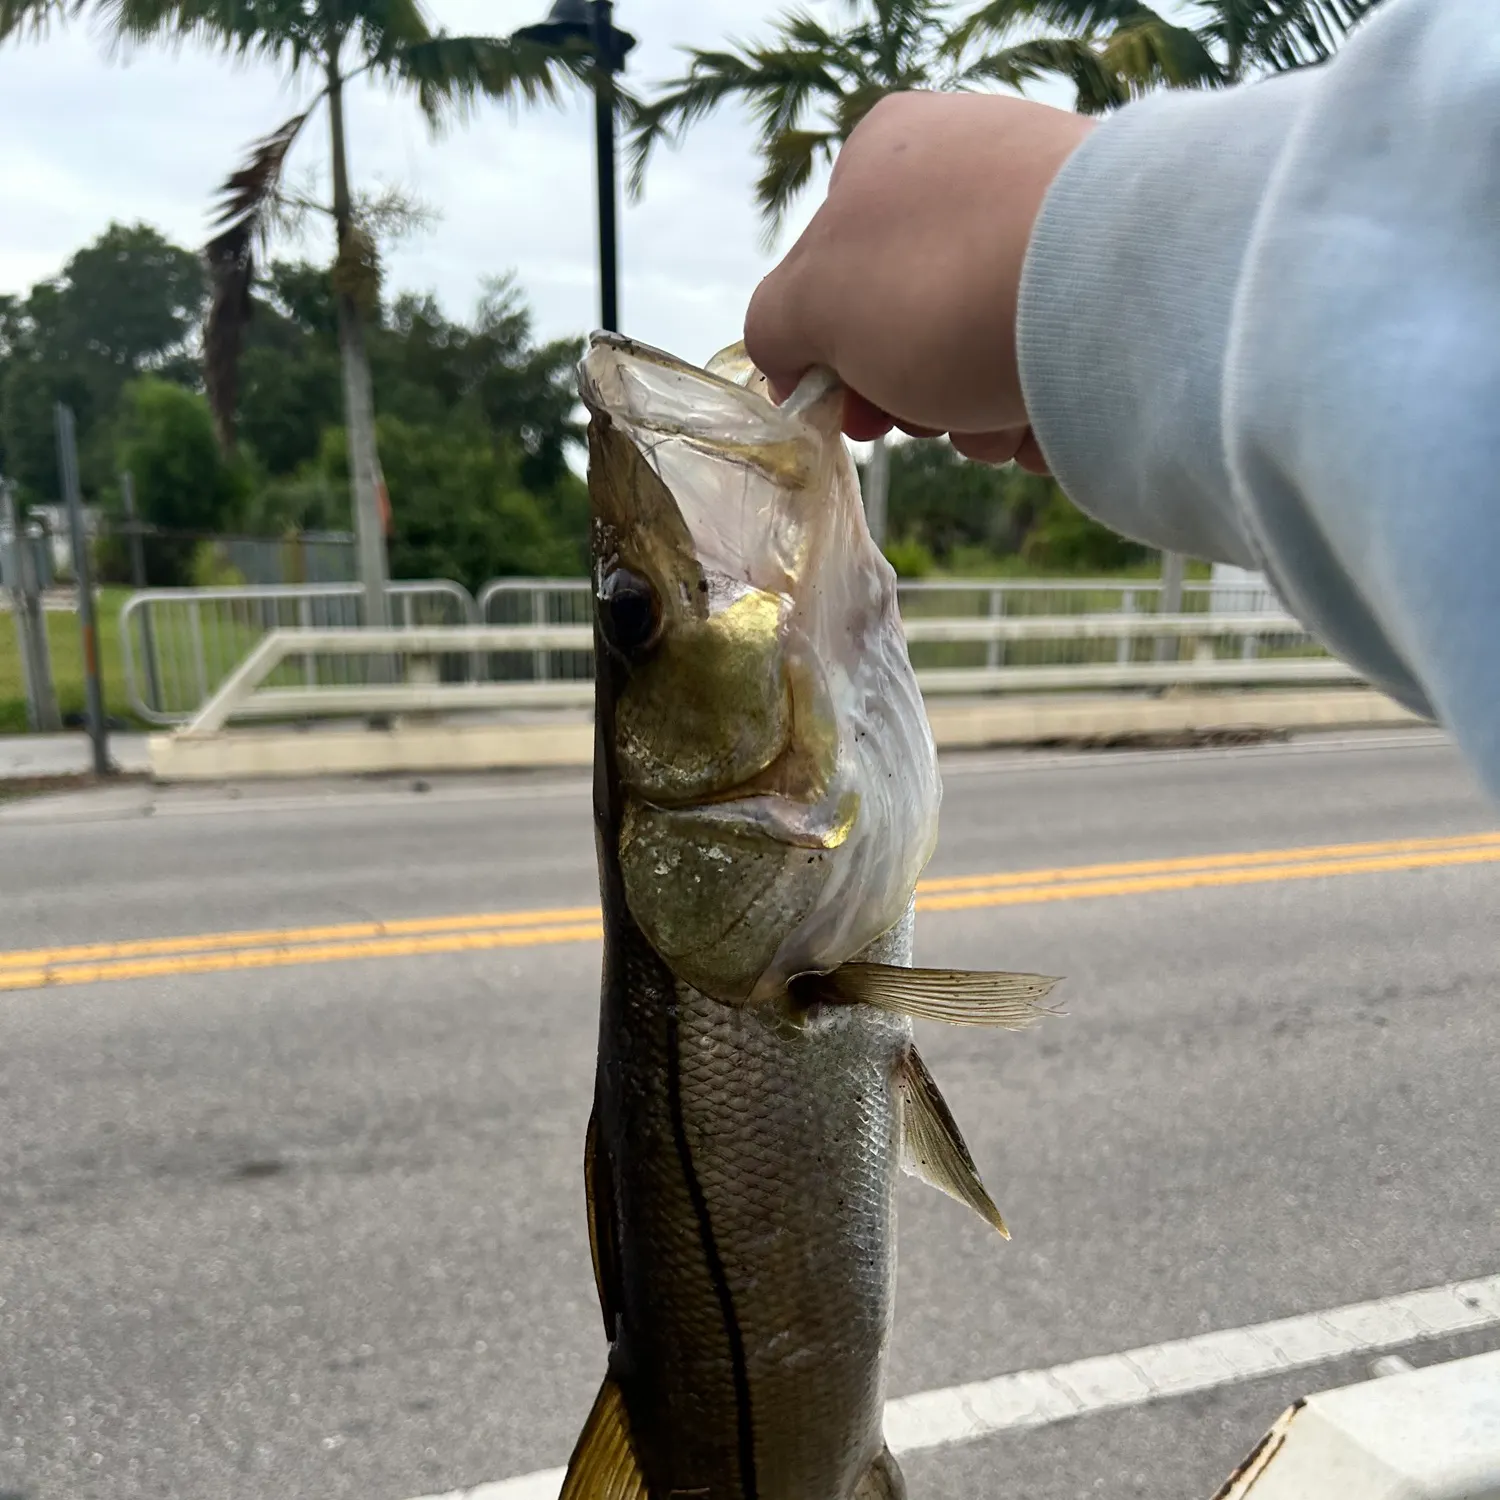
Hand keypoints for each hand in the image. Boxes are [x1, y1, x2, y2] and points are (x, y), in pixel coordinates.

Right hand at [744, 91, 1093, 470]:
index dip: (830, 355)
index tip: (846, 412)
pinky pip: (1053, 373)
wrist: (1113, 292)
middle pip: (909, 327)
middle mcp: (974, 174)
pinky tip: (1055, 410)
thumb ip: (774, 329)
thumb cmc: (936, 284)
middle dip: (913, 395)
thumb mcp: (809, 305)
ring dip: (977, 418)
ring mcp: (1051, 228)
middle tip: (926, 413)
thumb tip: (784, 359)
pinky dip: (1043, 411)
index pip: (832, 271)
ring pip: (980, 362)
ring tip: (1002, 409)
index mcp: (890, 153)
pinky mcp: (1116, 288)